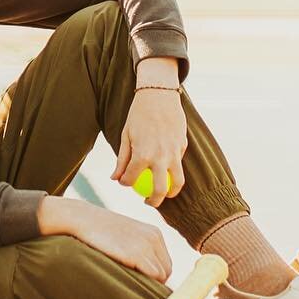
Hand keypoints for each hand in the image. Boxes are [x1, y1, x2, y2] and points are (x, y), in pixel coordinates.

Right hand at [40, 197, 170, 283]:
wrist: (84, 219)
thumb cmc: (102, 231)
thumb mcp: (129, 235)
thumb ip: (142, 249)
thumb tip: (151, 275)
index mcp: (155, 233)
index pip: (166, 263)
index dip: (156, 275)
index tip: (141, 279)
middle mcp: (154, 237)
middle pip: (166, 271)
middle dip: (154, 280)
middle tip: (135, 283)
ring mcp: (145, 245)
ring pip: (161, 276)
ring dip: (149, 282)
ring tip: (131, 281)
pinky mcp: (135, 254)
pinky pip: (153, 276)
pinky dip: (145, 282)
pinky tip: (129, 278)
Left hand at [113, 85, 186, 209]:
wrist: (159, 95)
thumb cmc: (138, 115)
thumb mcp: (125, 135)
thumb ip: (122, 159)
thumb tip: (115, 179)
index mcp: (142, 155)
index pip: (132, 179)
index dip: (126, 183)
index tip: (125, 183)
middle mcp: (160, 157)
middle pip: (159, 190)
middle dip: (153, 202)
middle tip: (147, 202)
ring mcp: (174, 153)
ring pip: (177, 182)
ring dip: (171, 193)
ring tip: (163, 194)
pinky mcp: (183, 147)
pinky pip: (179, 164)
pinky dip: (174, 170)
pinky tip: (166, 168)